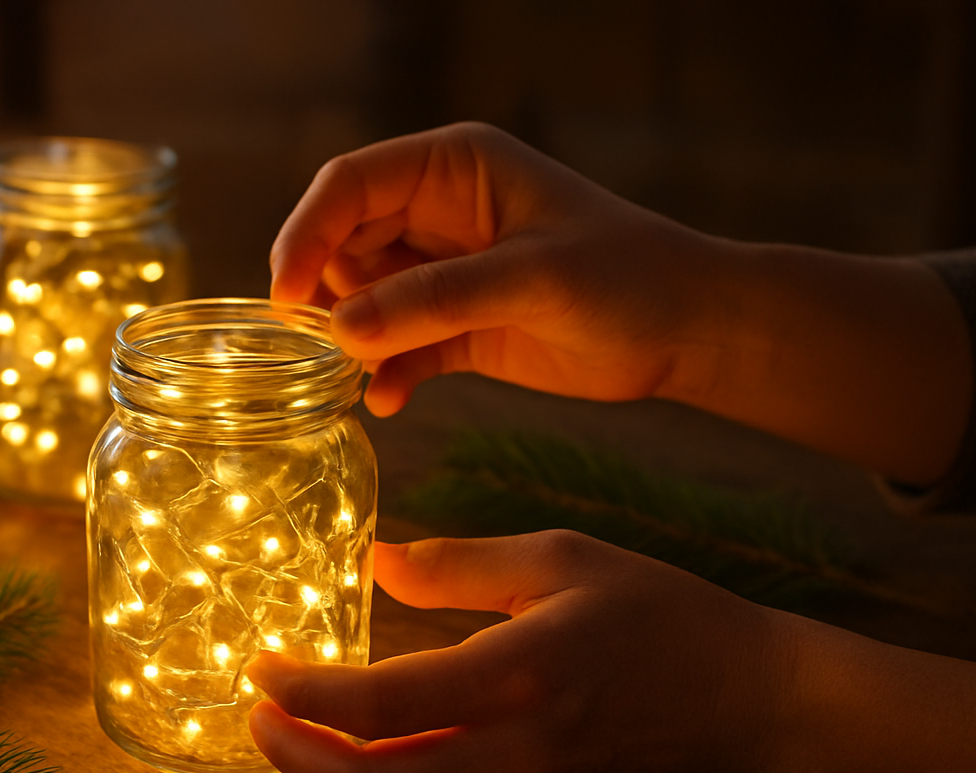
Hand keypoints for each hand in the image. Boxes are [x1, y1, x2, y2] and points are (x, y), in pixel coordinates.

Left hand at [246, 534, 785, 772]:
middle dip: (292, 758)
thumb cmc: (662, 615)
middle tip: (251, 713)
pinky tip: (354, 750)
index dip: (303, 695)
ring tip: (286, 728)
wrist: (752, 703)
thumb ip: (458, 562)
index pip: (380, 706)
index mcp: (517, 673)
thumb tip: (375, 562)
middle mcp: (513, 749)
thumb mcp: (561, 557)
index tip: (261, 667)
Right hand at [269, 122, 728, 416]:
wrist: (690, 330)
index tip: (285, 296)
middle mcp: (438, 213)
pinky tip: (387, 402)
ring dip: (349, 340)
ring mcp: (444, 272)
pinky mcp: (455, 328)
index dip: (307, 234)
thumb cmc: (628, 278)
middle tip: (308, 349)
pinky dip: (384, 374)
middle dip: (322, 294)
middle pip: (342, 244)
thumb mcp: (532, 279)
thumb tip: (340, 330)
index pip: (350, 185)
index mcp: (454, 167)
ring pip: (361, 300)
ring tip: (347, 380)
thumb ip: (435, 300)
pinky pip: (395, 348)